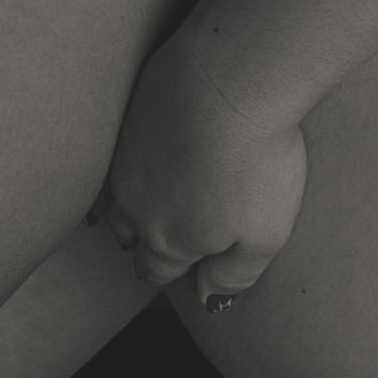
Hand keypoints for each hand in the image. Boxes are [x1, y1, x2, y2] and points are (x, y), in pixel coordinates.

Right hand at [95, 32, 309, 315]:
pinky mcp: (131, 113)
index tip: (181, 268)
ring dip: (128, 201)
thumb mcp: (262, 236)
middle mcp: (134, 204)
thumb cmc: (255, 161)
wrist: (230, 77)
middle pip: (128, 234)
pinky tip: (136, 152)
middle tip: (159, 236)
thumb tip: (209, 300)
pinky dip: (128, 158)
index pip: (154, 270)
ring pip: (114, 193)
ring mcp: (127, 156)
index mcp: (167, 240)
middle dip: (142, 239)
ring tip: (139, 203)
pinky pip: (118, 149)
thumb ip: (233, 274)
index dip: (168, 272)